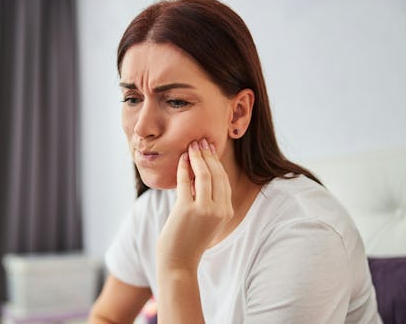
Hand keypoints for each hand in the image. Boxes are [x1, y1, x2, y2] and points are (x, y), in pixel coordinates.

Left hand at [156, 138, 233, 270]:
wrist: (178, 262)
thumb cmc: (189, 241)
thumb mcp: (205, 220)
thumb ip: (207, 201)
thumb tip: (200, 174)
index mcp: (226, 212)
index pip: (224, 180)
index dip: (217, 162)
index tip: (210, 149)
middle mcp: (219, 210)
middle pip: (217, 174)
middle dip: (208, 155)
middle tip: (200, 141)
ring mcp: (204, 210)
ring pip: (204, 175)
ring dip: (197, 157)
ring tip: (191, 145)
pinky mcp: (187, 210)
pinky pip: (186, 182)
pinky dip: (184, 168)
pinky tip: (181, 159)